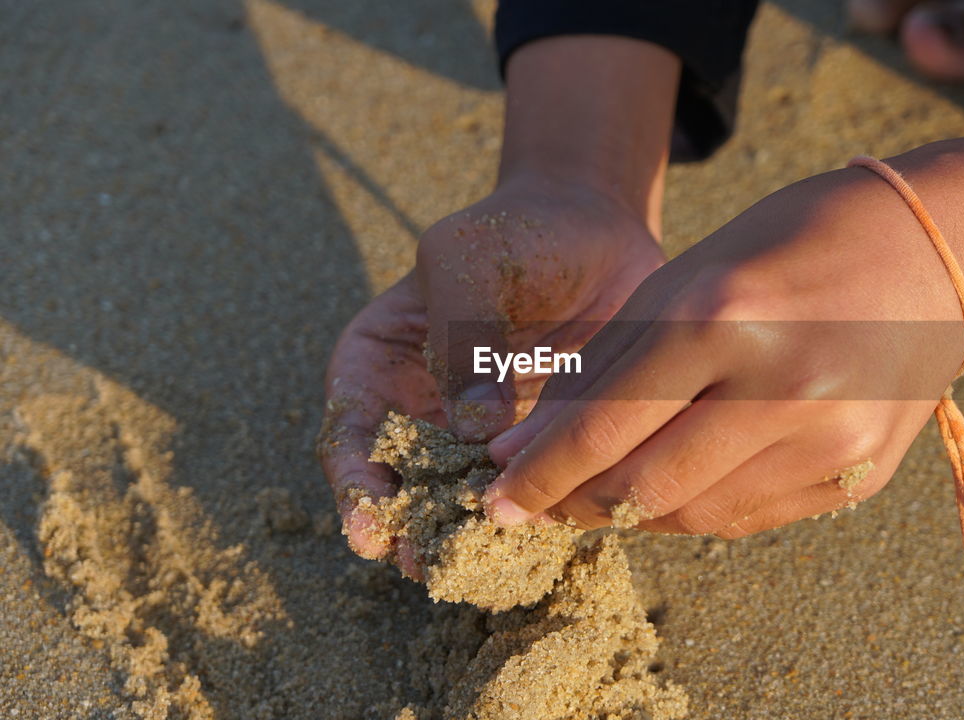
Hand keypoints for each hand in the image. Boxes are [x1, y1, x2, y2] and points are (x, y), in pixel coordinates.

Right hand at [319, 177, 663, 570]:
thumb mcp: (468, 261)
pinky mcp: (534, 447)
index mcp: (377, 367)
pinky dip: (531, 516)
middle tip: (430, 565)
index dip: (355, 486)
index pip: (349, 436)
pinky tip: (544, 536)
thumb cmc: (513, 235)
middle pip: (402, 485)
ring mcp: (479, 437)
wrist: (591, 232)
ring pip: (464, 501)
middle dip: (412, 529)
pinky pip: (527, 491)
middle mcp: (420, 413)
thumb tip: (471, 429)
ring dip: (471, 535)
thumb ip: (459, 334)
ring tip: (484, 567)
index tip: (371, 526)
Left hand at [484, 168, 963, 537]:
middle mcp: (782, 385)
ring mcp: (831, 439)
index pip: (606, 424)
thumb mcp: (686, 278)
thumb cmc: (788, 247)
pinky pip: (747, 518)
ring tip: (604, 486)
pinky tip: (676, 481)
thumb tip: (527, 450)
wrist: (933, 255)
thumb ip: (608, 368)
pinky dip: (695, 508)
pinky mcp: (859, 474)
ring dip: (633, 507)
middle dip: (576, 503)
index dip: (539, 474)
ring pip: (694, 515)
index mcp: (726, 316)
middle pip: (645, 486)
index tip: (495, 503)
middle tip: (540, 502)